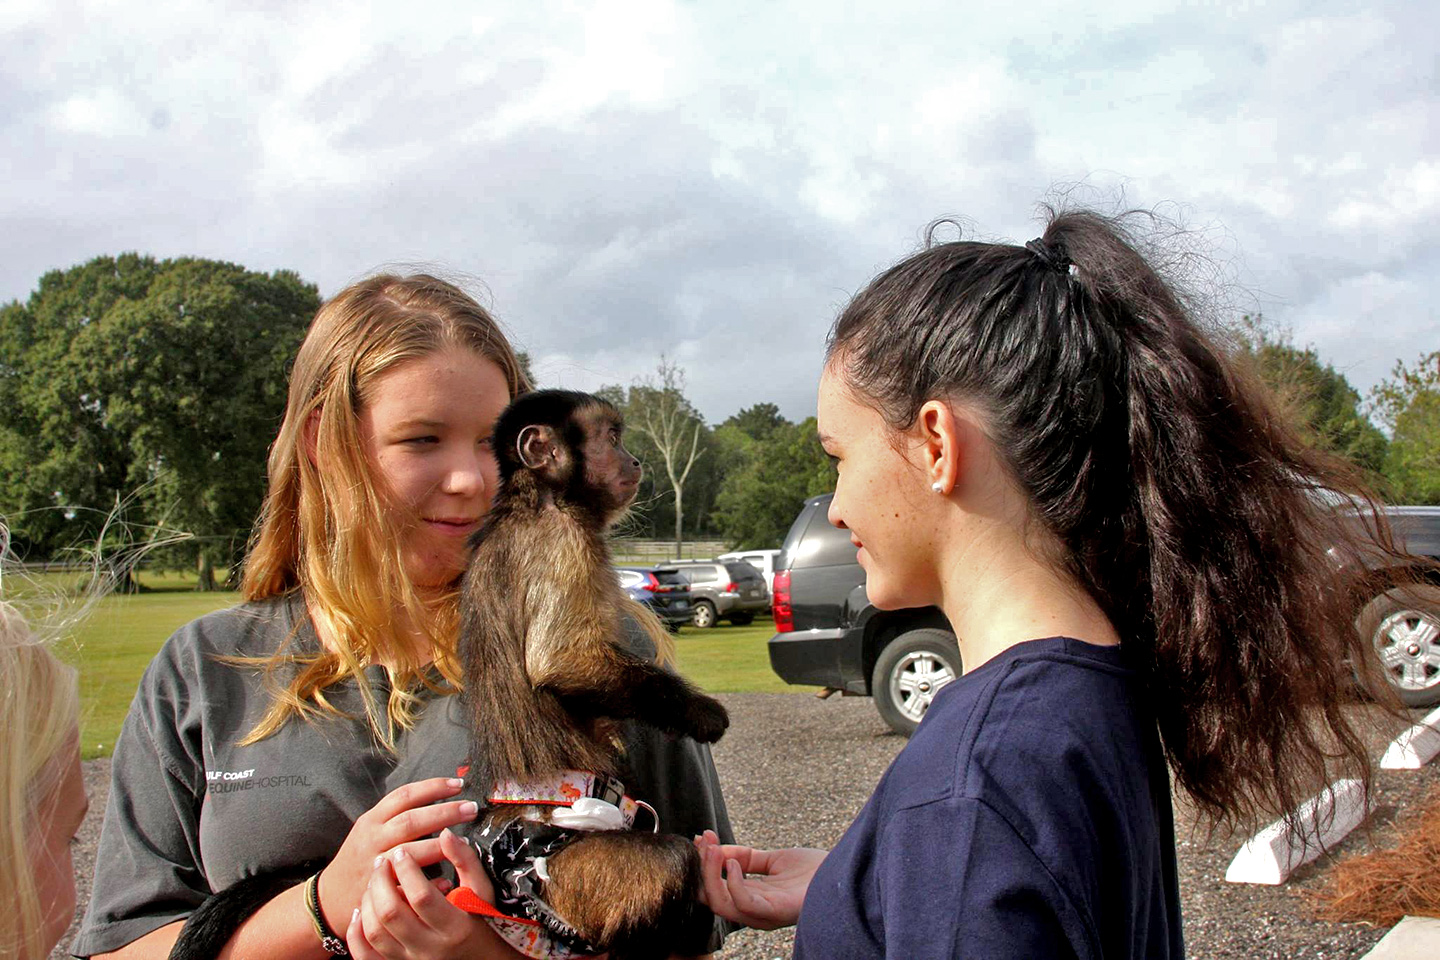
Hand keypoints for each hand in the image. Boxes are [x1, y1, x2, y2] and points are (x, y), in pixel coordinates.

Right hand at [318, 778, 478, 936]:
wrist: (330, 897)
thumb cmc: (359, 858)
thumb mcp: (370, 829)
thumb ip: (397, 815)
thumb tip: (437, 797)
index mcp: (373, 820)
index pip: (404, 796)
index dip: (433, 788)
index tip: (458, 784)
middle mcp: (372, 839)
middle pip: (411, 820)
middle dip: (445, 812)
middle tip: (471, 809)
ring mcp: (375, 866)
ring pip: (409, 852)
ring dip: (440, 846)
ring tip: (464, 841)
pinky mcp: (379, 891)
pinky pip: (407, 886)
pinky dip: (429, 883)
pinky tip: (448, 881)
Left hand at [346, 827, 528, 959]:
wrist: (479, 957)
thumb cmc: (481, 920)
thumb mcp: (482, 890)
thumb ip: (466, 861)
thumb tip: (447, 834)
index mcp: (454, 927)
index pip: (420, 896)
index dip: (407, 870)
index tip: (403, 853)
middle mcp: (430, 947)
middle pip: (392, 913)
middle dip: (381, 882)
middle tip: (383, 862)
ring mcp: (411, 959)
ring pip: (376, 932)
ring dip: (369, 902)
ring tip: (375, 882)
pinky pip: (365, 954)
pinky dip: (356, 932)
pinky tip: (360, 912)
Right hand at [693, 830, 825, 930]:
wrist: (845, 872)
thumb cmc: (815, 871)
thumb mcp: (774, 860)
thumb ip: (747, 857)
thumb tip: (719, 849)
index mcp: (753, 900)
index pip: (716, 888)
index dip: (704, 864)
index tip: (701, 838)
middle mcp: (755, 911)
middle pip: (712, 898)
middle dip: (702, 867)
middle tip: (703, 840)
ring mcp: (765, 913)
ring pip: (721, 903)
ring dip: (711, 873)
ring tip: (713, 848)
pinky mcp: (777, 911)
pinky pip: (744, 904)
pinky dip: (733, 883)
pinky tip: (734, 863)